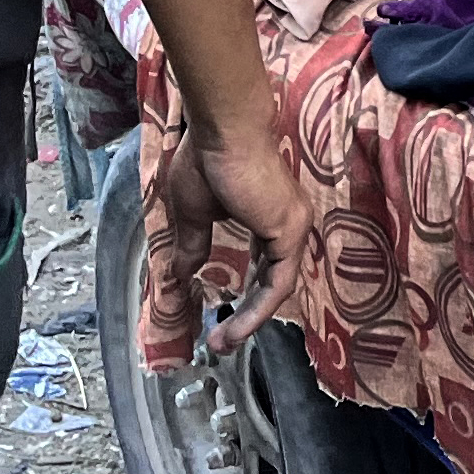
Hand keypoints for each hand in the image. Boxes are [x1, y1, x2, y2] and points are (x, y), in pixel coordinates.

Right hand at [150, 107, 311, 349]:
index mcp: (267, 216)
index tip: (217, 318)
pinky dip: (258, 309)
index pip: (263, 266)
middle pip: (270, 282)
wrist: (223, 131)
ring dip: (249, 319)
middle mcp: (286, 223)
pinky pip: (279, 283)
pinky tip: (237, 327)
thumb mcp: (193, 214)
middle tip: (219, 341)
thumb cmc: (206, 161)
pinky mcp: (290, 231)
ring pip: (276, 287)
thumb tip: (181, 276)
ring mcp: (292, 227)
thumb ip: (194, 247)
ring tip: (222, 343)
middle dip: (245, 316)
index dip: (243, 295)